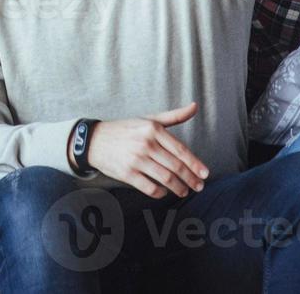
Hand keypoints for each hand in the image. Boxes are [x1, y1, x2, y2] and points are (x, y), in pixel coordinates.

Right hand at [85, 101, 209, 198]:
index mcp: (153, 129)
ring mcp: (136, 159)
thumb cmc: (125, 130)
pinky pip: (150, 187)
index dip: (195, 164)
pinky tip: (164, 192)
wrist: (94, 140)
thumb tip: (195, 106)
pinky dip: (160, 193)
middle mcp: (145, 143)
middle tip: (198, 187)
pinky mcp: (127, 173)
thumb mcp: (148, 119)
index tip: (205, 174)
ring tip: (184, 191)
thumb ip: (173, 116)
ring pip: (166, 178)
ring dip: (179, 188)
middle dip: (191, 179)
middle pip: (176, 166)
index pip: (180, 150)